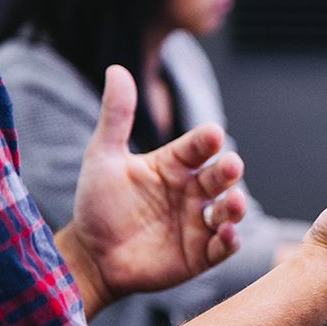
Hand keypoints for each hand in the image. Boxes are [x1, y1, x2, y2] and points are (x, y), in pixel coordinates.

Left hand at [57, 65, 246, 314]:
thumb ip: (116, 116)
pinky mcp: (200, 254)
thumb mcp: (103, 157)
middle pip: (220, 176)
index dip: (206, 140)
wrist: (90, 256)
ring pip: (228, 210)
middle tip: (230, 165)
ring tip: (234, 203)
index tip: (211, 134)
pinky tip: (227, 233)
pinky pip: (223, 246)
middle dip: (228, 171)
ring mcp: (199, 222)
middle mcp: (192, 191)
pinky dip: (230, 240)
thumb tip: (116, 69)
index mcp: (175, 165)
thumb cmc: (98, 204)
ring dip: (236, 206)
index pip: (198, 147)